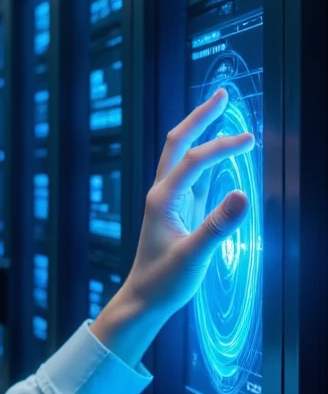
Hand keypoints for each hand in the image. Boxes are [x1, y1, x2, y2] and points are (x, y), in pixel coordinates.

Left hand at [90, 87, 255, 363]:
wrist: (144, 300)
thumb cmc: (163, 281)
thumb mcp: (194, 256)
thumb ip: (218, 226)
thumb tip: (244, 194)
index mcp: (162, 198)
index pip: (194, 161)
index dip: (222, 147)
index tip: (249, 140)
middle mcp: (162, 193)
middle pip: (178, 143)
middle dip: (200, 117)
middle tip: (222, 93)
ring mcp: (169, 200)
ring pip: (183, 155)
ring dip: (201, 132)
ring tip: (221, 110)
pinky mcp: (178, 210)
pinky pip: (193, 175)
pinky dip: (206, 157)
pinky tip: (220, 153)